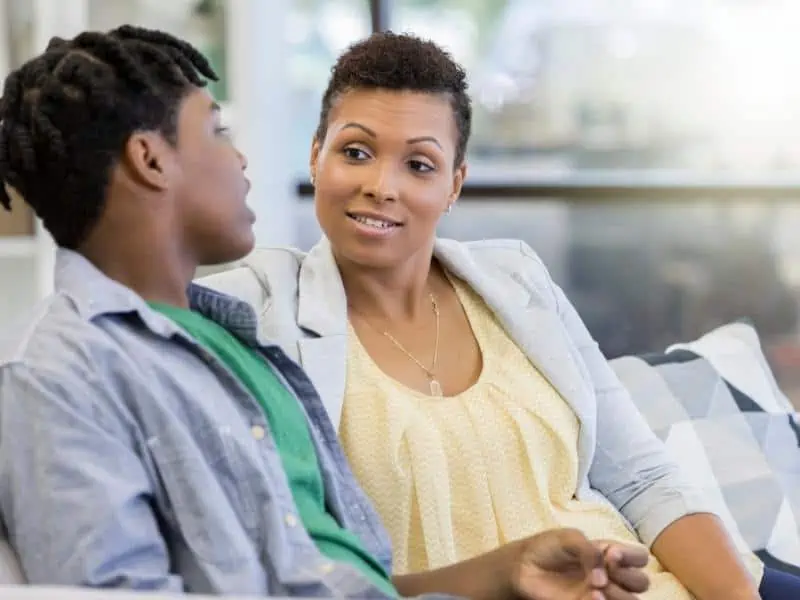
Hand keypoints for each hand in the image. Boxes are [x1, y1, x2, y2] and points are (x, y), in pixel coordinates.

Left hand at [509, 529, 649, 599]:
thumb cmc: (548, 547)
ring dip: (618, 593)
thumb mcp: (569, 538)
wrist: (524, 566)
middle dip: (628, 576)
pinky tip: (592, 596)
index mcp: (610, 553)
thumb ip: (589, 550)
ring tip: (596, 585)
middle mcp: (611, 574)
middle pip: (641, 582)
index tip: (611, 553)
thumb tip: (604, 574)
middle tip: (607, 569)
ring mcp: (601, 593)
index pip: (639, 557)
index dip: (632, 557)